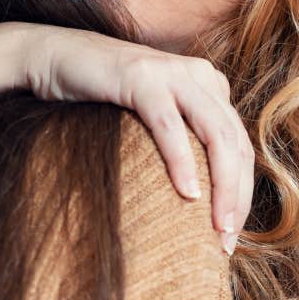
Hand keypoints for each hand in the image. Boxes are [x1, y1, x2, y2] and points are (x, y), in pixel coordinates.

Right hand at [20, 26, 252, 253]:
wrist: (56, 57)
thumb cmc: (102, 101)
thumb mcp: (153, 121)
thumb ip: (182, 143)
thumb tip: (201, 205)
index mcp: (210, 87)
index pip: (240, 147)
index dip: (243, 194)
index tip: (230, 237)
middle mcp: (200, 76)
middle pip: (235, 144)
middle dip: (237, 197)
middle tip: (227, 242)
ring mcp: (172, 73)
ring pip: (215, 134)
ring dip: (222, 185)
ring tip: (217, 225)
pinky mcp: (142, 77)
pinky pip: (169, 124)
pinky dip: (181, 160)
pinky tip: (187, 192)